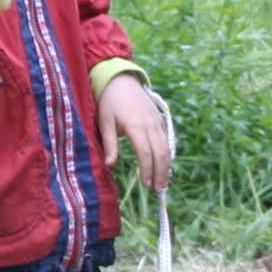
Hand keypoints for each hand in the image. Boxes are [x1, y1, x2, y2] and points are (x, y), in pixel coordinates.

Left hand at [100, 73, 172, 191]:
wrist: (121, 80)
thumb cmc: (109, 102)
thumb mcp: (105, 122)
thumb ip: (110, 144)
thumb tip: (110, 165)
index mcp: (135, 125)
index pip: (146, 152)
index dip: (147, 170)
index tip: (145, 184)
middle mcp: (150, 124)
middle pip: (160, 152)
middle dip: (161, 172)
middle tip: (158, 190)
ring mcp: (157, 121)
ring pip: (167, 147)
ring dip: (166, 166)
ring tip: (164, 183)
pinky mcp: (160, 120)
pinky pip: (166, 140)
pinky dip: (167, 155)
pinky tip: (164, 166)